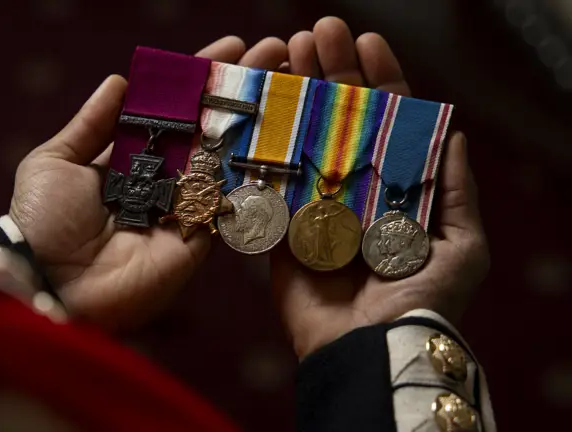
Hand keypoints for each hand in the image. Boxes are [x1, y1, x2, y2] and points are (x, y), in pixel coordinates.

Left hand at [10, 36, 290, 330]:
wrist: (48, 284)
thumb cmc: (41, 221)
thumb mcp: (56, 161)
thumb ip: (91, 123)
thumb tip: (120, 79)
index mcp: (129, 156)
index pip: (173, 108)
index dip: (200, 77)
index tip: (231, 46)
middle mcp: (162, 178)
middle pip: (209, 127)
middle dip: (242, 90)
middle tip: (276, 53)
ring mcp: (185, 207)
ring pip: (228, 157)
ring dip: (260, 121)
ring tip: (291, 82)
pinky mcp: (200, 237)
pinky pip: (231, 200)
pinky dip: (256, 169)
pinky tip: (284, 133)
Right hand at [272, 17, 489, 358]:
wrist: (370, 350)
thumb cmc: (424, 299)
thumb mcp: (463, 245)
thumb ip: (455, 191)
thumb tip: (454, 133)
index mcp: (399, 190)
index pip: (390, 124)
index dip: (380, 82)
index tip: (366, 42)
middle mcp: (356, 191)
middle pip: (342, 122)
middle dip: (332, 75)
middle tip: (315, 34)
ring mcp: (315, 208)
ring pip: (304, 141)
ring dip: (296, 97)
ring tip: (286, 54)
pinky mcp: (281, 230)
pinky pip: (270, 184)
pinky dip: (262, 147)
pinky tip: (258, 107)